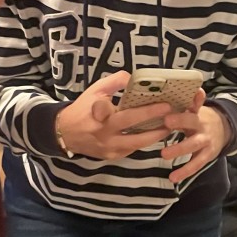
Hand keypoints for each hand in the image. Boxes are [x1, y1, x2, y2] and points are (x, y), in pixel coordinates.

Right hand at [56, 71, 171, 159]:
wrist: (64, 133)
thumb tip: (136, 79)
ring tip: (169, 126)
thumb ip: (115, 81)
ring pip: (138, 145)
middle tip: (173, 116)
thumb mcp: (95, 89)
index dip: (148, 111)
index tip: (165, 104)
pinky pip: (132, 149)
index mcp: (102, 117)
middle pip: (138, 133)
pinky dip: (143, 141)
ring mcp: (110, 149)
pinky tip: (154, 133)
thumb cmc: (83, 108)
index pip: (129, 115)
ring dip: (155, 136)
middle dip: (158, 126)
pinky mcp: (111, 157)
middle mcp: (107, 135)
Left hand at [160, 90, 230, 183]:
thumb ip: (186, 104)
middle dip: (180, 122)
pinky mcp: (207, 155)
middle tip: (166, 122)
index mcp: (197, 112)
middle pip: (192, 122)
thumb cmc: (199, 119)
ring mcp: (206, 141)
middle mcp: (202, 125)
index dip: (189, 101)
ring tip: (164, 155)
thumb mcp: (195, 110)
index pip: (193, 104)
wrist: (224, 129)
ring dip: (179, 149)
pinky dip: (185, 172)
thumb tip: (172, 91)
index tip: (176, 95)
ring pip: (193, 145)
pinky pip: (196, 164)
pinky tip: (173, 178)